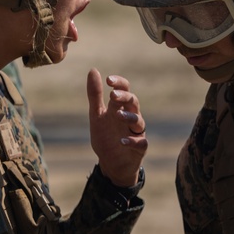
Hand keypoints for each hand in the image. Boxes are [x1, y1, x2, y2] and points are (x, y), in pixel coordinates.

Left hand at [87, 68, 147, 187]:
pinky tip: (122, 141)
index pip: (124, 90)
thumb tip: (93, 70)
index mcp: (120, 107)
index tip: (109, 80)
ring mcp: (136, 132)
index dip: (119, 83)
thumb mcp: (96, 115)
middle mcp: (131, 117)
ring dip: (129, 117)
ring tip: (117, 115)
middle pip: (133, 102)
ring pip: (139, 121)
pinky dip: (132, 141)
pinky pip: (140, 142)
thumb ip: (95, 95)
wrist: (111, 164)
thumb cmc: (106, 136)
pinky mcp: (140, 148)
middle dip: (125, 97)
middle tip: (113, 95)